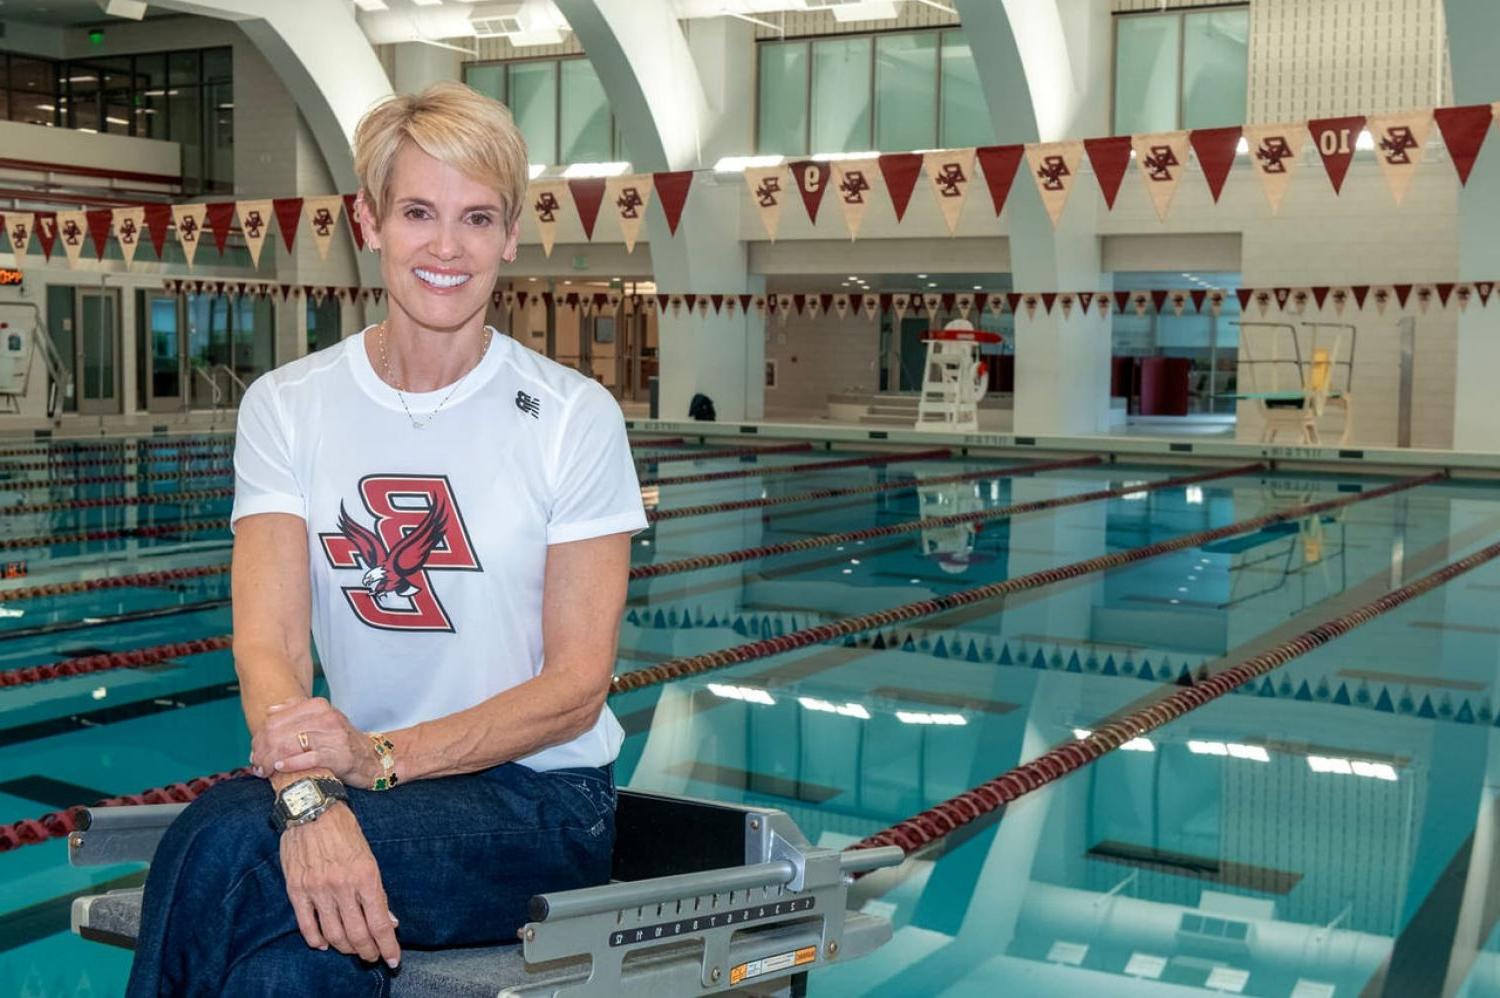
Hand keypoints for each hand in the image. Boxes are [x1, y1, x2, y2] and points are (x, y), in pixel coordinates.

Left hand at [252, 696, 377, 786]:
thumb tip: (270, 711)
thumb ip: (296, 712)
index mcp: (318, 706)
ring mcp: (333, 736)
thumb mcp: (321, 720)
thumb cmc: (341, 741)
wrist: (372, 759)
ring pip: (289, 745)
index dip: (260, 737)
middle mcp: (326, 717)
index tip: (255, 752)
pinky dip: (290, 764)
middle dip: (262, 751)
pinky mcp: (339, 755)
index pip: (276, 719)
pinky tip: (280, 768)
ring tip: (264, 770)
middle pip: (279, 732)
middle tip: (256, 765)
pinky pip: (307, 758)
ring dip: (271, 760)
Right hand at [279, 801, 400, 967]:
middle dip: (368, 952)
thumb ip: (377, 891)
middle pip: (358, 935)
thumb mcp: (368, 856)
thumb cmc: (344, 829)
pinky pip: (306, 925)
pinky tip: (323, 944)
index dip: (388, 946)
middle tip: (372, 956)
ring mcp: (318, 890)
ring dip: (345, 949)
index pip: (380, 923)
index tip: (394, 959)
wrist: (311, 807)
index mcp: (366, 876)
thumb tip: (389, 920)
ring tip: (353, 950)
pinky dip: (316, 940)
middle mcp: (342, 886)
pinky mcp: (296, 890)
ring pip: (333, 935)